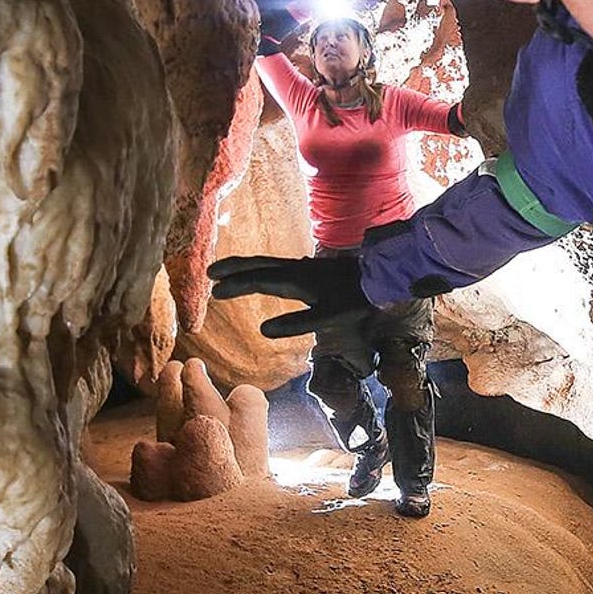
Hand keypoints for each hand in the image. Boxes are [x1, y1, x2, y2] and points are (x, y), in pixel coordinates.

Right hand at [207, 253, 370, 339]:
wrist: (382, 278)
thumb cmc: (357, 301)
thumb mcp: (329, 317)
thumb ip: (297, 324)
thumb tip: (263, 329)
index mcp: (296, 280)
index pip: (259, 281)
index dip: (237, 285)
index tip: (215, 291)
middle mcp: (297, 269)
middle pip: (259, 265)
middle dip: (234, 268)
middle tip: (210, 273)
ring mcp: (305, 267)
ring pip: (269, 264)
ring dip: (247, 267)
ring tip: (229, 272)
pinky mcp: (313, 270)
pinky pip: (279, 267)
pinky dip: (263, 270)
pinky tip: (266, 276)